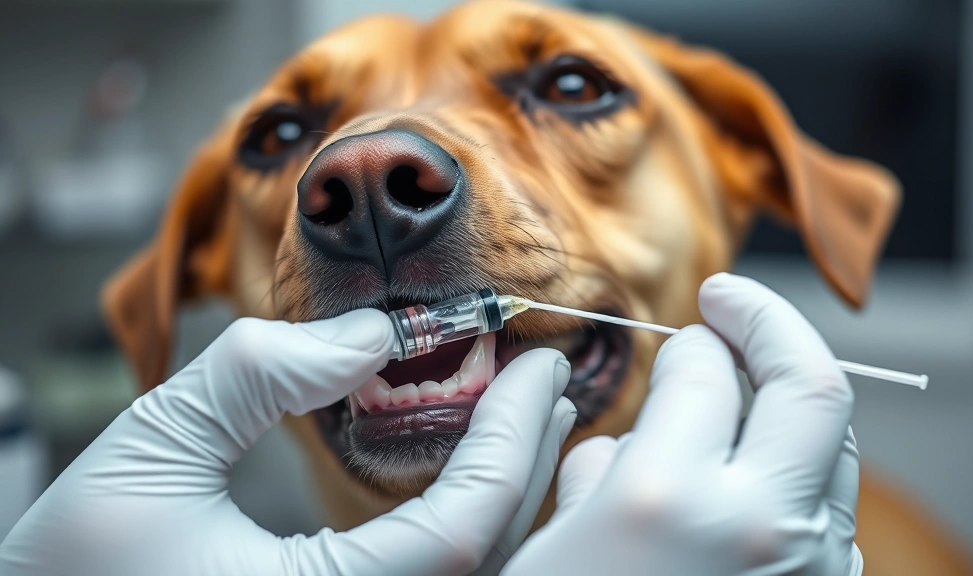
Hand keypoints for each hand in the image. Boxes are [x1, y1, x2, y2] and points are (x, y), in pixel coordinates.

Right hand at [0, 310, 575, 575]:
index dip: (510, 441)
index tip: (534, 361)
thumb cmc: (73, 567)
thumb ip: (256, 378)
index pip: (463, 533)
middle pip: (487, 560)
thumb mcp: (152, 451)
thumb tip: (372, 333)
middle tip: (545, 377)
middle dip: (527, 462)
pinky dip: (473, 527)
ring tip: (530, 416)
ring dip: (509, 494)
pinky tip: (477, 480)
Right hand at [502, 273, 861, 575]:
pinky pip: (827, 508)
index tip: (679, 330)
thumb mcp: (546, 554)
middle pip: (811, 383)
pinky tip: (751, 477)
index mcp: (666, 501)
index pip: (705, 367)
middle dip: (772, 321)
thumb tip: (619, 441)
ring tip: (744, 383)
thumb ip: (588, 478)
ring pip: (833, 442)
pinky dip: (797, 468)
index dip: (688, 338)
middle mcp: (756, 525)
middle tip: (730, 299)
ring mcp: (807, 568)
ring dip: (792, 395)